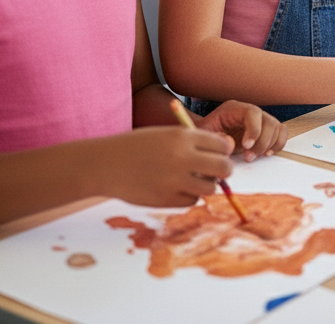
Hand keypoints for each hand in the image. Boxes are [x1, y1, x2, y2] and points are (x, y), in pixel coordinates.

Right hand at [100, 126, 234, 207]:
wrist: (105, 164)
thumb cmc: (138, 147)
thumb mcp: (165, 134)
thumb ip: (195, 141)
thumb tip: (229, 148)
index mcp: (182, 136)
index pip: (221, 145)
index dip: (222, 151)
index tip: (216, 154)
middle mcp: (181, 158)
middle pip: (224, 168)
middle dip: (224, 171)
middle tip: (216, 172)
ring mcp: (174, 180)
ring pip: (211, 188)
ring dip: (206, 185)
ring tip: (192, 179)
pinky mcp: (166, 199)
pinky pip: (192, 200)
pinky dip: (189, 196)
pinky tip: (176, 188)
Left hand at [196, 100, 287, 161]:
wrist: (208, 137)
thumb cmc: (206, 134)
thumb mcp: (204, 134)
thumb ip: (215, 137)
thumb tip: (231, 142)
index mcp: (234, 109)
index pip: (252, 112)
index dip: (254, 129)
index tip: (246, 146)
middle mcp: (251, 111)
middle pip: (268, 121)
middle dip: (261, 142)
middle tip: (248, 157)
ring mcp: (261, 120)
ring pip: (276, 127)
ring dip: (268, 145)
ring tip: (252, 156)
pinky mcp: (266, 129)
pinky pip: (281, 132)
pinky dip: (278, 144)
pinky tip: (266, 153)